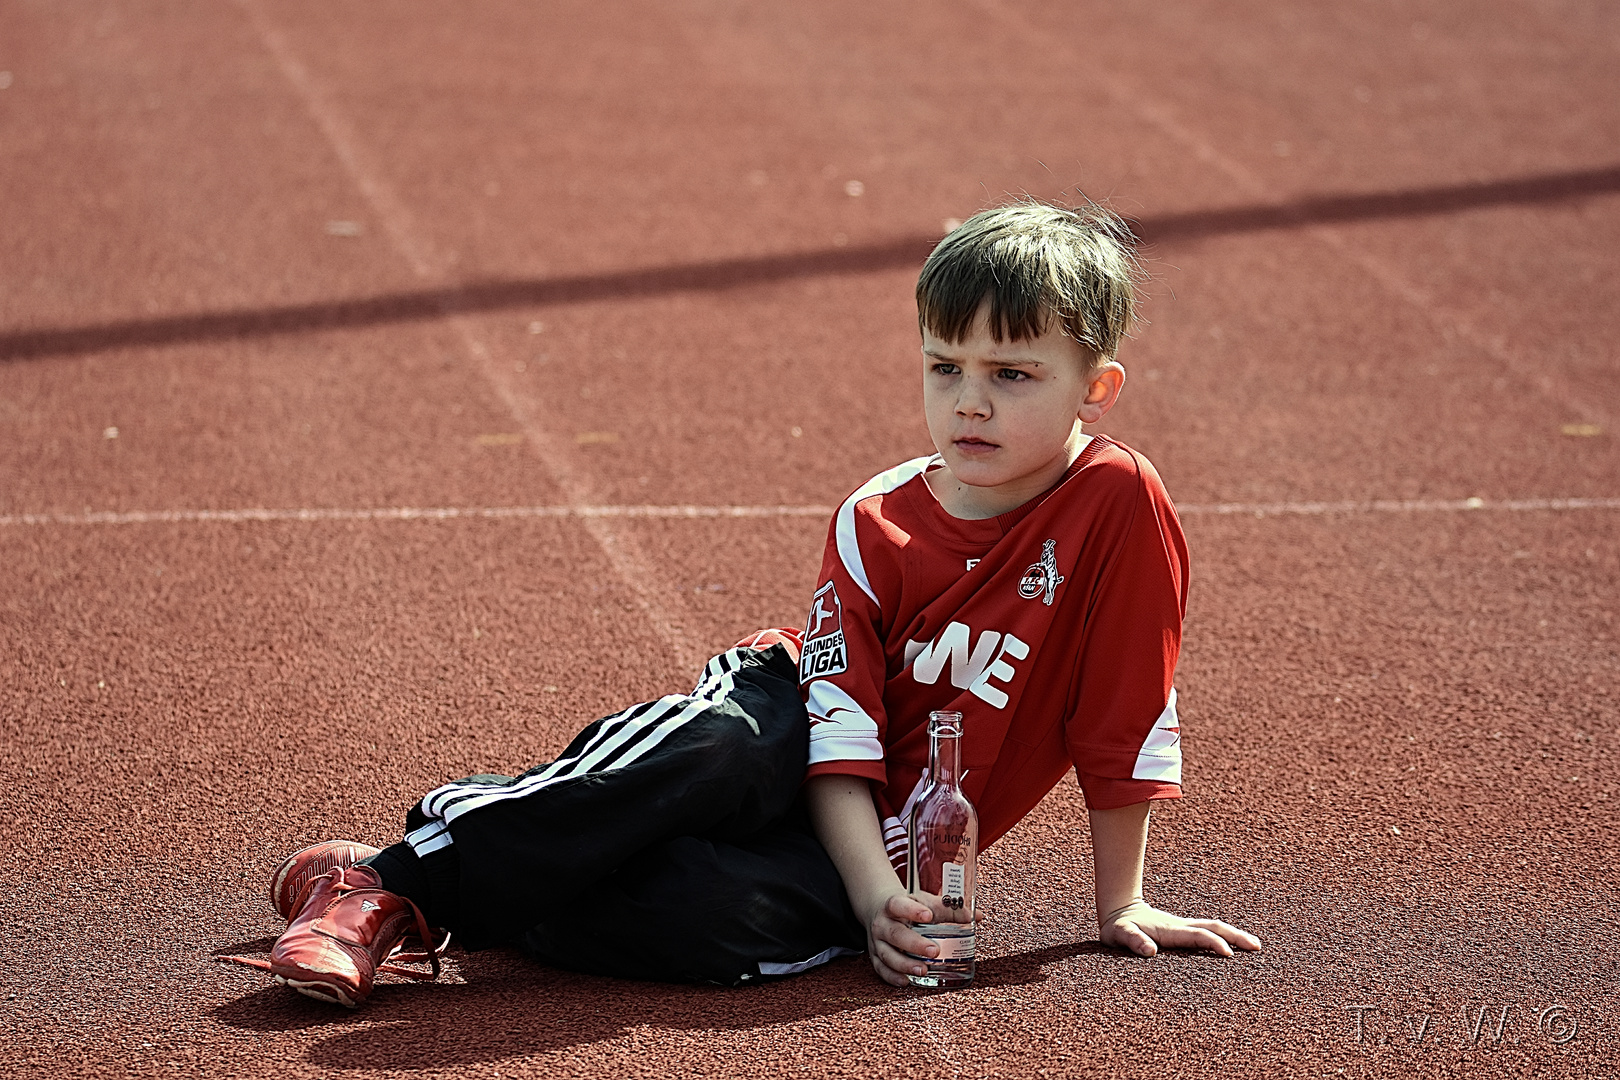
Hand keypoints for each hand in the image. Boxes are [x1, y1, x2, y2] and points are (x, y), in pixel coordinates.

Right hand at [860, 889, 944, 985]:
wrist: (878, 909)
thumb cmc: (906, 906)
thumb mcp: (923, 900)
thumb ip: (948, 909)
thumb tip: (976, 917)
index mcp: (893, 905)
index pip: (899, 905)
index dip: (912, 910)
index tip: (928, 915)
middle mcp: (882, 923)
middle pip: (895, 934)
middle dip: (915, 944)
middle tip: (934, 950)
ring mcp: (877, 941)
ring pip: (887, 954)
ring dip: (905, 964)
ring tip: (923, 970)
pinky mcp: (875, 956)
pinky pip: (881, 969)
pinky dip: (893, 977)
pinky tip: (906, 981)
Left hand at [1098, 901, 1261, 957]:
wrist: (1119, 909)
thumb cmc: (1119, 927)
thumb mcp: (1120, 934)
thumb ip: (1133, 940)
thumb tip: (1150, 951)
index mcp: (1171, 931)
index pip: (1198, 936)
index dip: (1214, 944)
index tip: (1229, 954)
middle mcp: (1181, 927)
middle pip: (1214, 928)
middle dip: (1236, 936)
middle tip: (1257, 947)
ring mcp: (1184, 927)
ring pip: (1213, 928)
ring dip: (1234, 935)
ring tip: (1255, 946)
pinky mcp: (1183, 930)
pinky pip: (1208, 932)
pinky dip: (1224, 936)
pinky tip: (1232, 945)